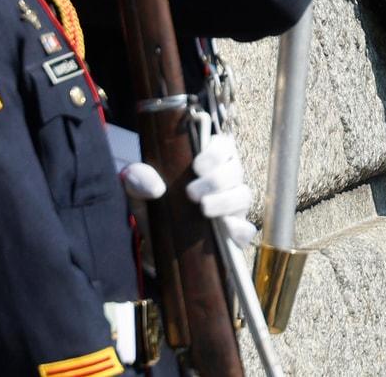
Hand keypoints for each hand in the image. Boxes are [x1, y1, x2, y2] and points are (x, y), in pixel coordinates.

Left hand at [119, 133, 256, 247]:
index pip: (224, 145)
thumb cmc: (153, 204)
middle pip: (236, 170)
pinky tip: (225, 228)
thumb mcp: (139, 189)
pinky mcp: (234, 232)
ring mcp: (233, 206)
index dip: (216, 153)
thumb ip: (139, 178)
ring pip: (244, 196)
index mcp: (209, 160)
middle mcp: (226, 180)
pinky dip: (239, 228)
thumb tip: (155, 187)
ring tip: (204, 209)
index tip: (197, 166)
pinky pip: (246, 229)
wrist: (154, 240)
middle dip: (216, 180)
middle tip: (191, 193)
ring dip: (226, 201)